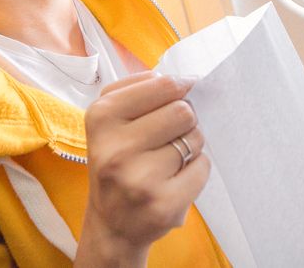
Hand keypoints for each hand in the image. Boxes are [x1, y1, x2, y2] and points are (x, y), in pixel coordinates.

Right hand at [78, 71, 209, 262]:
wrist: (112, 224)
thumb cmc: (116, 161)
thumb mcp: (110, 120)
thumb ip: (140, 90)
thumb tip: (184, 79)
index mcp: (101, 117)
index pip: (163, 84)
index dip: (179, 88)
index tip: (179, 96)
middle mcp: (115, 148)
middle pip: (183, 111)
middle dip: (185, 119)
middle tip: (171, 134)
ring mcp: (139, 179)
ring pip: (195, 138)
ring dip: (191, 145)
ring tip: (170, 158)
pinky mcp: (162, 205)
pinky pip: (202, 167)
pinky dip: (197, 169)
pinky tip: (176, 178)